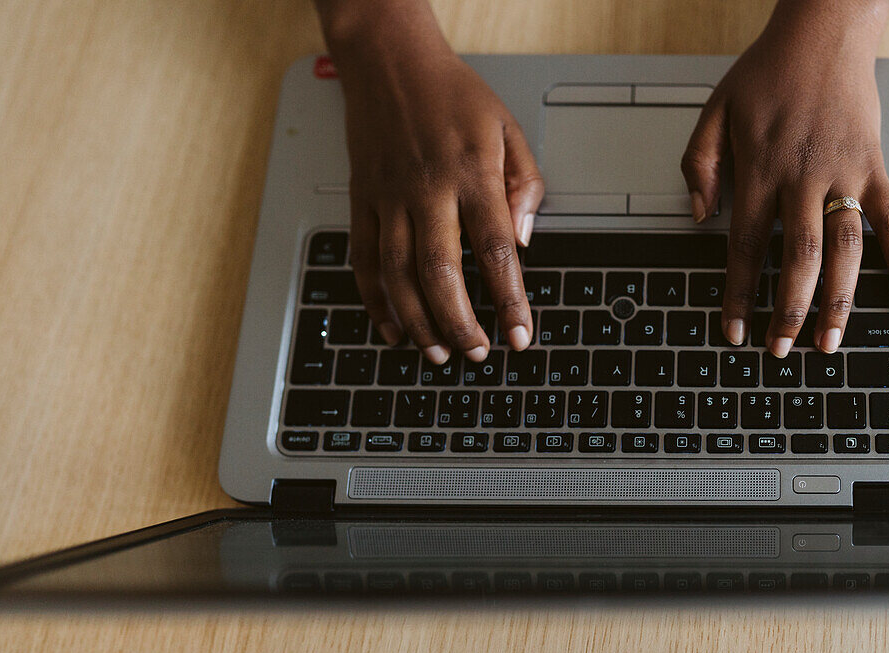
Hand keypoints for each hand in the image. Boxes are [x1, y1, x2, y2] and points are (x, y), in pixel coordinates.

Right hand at [318, 1, 542, 363]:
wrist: (390, 62)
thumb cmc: (453, 96)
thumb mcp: (509, 129)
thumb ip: (526, 186)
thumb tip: (524, 242)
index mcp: (472, 173)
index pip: (495, 250)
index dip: (510, 300)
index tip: (520, 335)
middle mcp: (427, 189)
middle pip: (441, 273)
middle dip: (459, 323)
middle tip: (477, 352)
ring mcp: (389, 198)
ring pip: (398, 274)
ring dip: (418, 322)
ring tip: (439, 353)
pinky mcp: (362, 201)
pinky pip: (364, 260)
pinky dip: (376, 301)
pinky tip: (393, 328)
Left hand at [681, 0, 888, 356]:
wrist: (824, 32)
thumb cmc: (767, 72)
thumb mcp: (714, 111)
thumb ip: (699, 165)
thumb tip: (699, 218)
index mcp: (760, 170)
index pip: (745, 246)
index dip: (739, 293)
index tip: (734, 329)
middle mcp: (803, 178)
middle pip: (797, 258)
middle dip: (788, 310)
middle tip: (780, 348)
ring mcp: (844, 174)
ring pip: (844, 249)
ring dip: (839, 301)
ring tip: (830, 342)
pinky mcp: (875, 167)